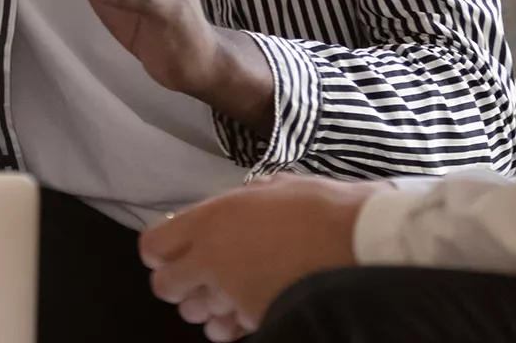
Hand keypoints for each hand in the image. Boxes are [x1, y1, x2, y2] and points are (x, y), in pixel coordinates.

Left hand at [139, 175, 373, 340]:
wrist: (361, 243)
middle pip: (164, 286)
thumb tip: (241, 201)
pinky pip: (227, 330)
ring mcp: (232, 294)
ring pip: (193, 313)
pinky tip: (246, 314)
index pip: (153, 245)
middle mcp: (211, 259)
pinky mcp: (256, 318)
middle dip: (179, 283)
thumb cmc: (323, 207)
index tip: (176, 251)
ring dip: (205, 306)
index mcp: (209, 220)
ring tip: (229, 296)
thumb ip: (245, 199)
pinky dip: (230, 326)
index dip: (162, 251)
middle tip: (201, 278)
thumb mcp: (276, 187)